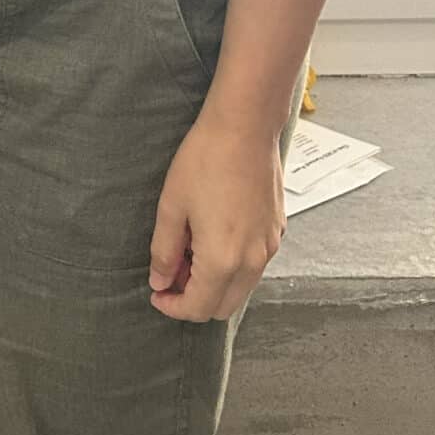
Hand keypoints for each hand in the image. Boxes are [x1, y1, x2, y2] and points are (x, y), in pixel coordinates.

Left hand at [148, 112, 285, 322]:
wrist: (246, 127)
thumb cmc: (205, 160)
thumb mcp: (172, 206)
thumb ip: (165, 251)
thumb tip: (161, 281)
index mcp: (223, 259)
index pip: (198, 307)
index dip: (173, 307)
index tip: (157, 292)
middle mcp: (253, 261)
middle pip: (223, 307)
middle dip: (194, 299)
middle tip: (172, 272)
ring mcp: (270, 246)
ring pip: (241, 288)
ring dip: (215, 283)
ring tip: (191, 250)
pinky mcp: (277, 230)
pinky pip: (254, 265)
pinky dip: (233, 266)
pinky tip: (214, 235)